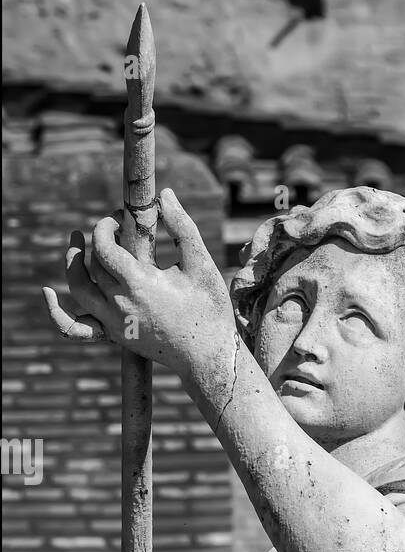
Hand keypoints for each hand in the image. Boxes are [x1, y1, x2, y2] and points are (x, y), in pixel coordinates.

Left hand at [44, 188, 236, 384]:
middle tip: (112, 228)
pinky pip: (75, 328)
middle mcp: (119, 303)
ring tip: (76, 246)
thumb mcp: (200, 264)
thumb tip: (164, 194)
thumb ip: (182, 226)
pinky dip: (57, 313)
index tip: (119, 218)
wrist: (209, 356)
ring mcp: (113, 323)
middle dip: (96, 240)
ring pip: (79, 289)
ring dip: (73, 265)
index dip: (106, 226)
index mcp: (138, 283)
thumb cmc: (210, 309)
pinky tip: (47, 294)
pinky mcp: (115, 336)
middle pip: (91, 264)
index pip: (103, 246)